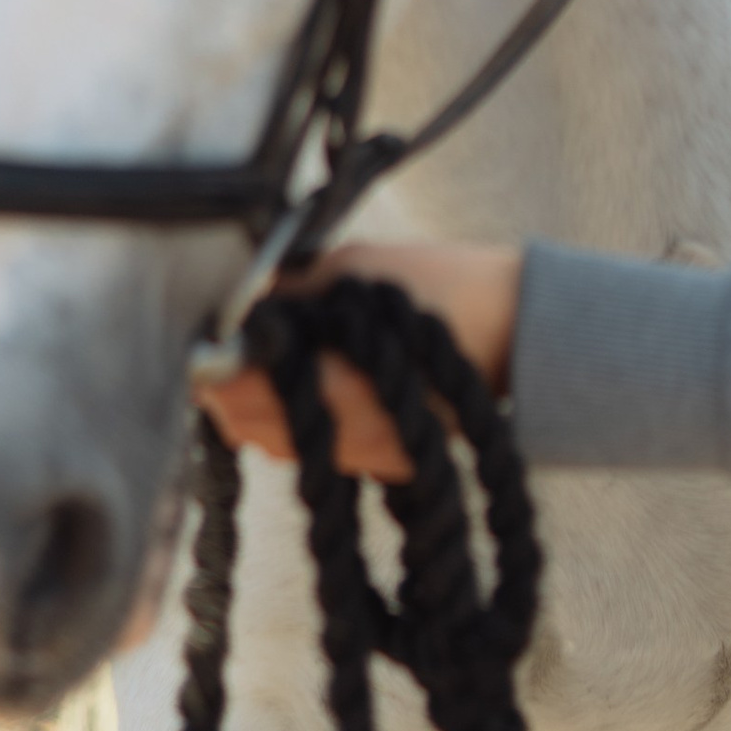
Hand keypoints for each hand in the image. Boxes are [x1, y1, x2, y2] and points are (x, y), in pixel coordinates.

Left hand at [196, 241, 523, 482]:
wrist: (520, 331)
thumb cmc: (436, 289)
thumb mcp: (353, 271)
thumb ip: (288, 294)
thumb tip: (233, 303)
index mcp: (329, 394)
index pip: (234, 395)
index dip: (214, 361)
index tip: (211, 329)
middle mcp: (339, 439)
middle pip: (246, 424)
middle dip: (231, 380)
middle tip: (236, 333)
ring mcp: (361, 456)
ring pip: (274, 438)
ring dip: (259, 398)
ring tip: (269, 349)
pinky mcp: (380, 459)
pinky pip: (314, 444)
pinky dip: (295, 413)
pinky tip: (308, 372)